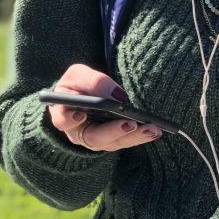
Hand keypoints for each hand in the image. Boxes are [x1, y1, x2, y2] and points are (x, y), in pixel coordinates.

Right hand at [45, 63, 162, 151]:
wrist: (82, 93)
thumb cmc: (77, 85)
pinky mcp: (112, 140)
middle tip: (130, 123)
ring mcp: (96, 140)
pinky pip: (126, 141)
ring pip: (114, 143)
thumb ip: (92, 81)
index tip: (81, 113)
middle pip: (95, 138)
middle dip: (114, 131)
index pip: (63, 120)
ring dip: (134, 136)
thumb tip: (118, 96)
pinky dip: (140, 136)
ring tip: (151, 128)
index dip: (70, 118)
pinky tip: (155, 130)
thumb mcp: (78, 75)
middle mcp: (79, 133)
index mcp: (64, 115)